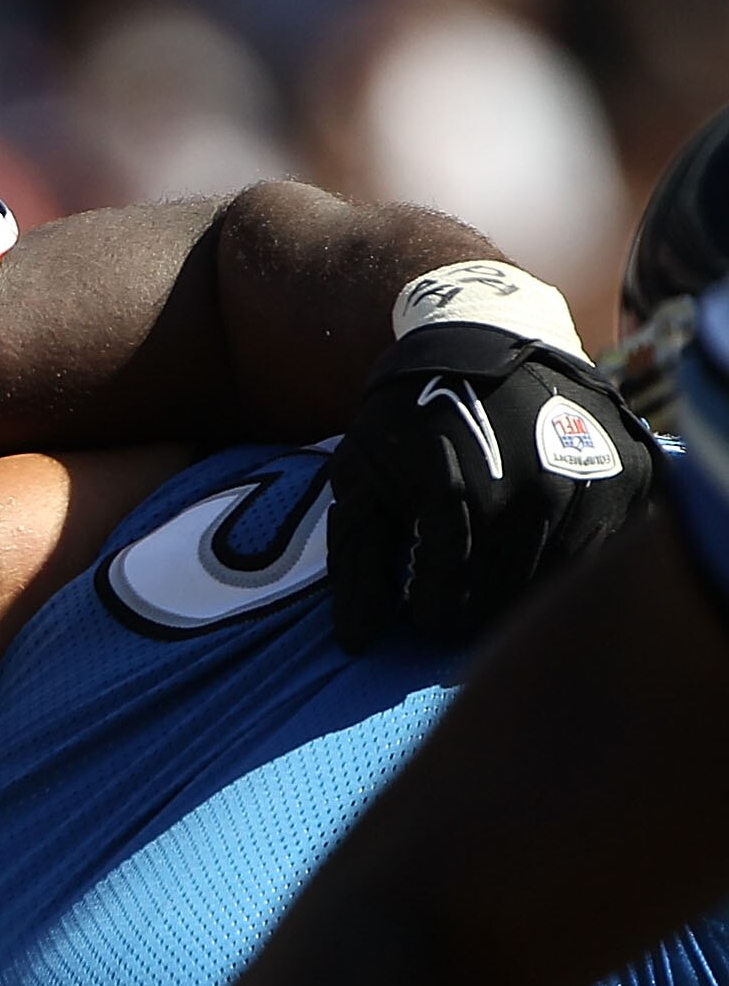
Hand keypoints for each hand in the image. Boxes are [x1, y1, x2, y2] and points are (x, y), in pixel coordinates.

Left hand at [330, 294, 656, 651]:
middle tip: (460, 594)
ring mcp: (588, 484)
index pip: (441, 608)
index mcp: (456, 496)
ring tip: (495, 560)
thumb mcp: (361, 477)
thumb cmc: (410, 419)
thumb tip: (355, 644)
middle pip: (501, 605)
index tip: (422, 607)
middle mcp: (530, 493)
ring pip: (554, 585)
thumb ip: (355, 560)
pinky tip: (539, 533)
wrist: (487, 340)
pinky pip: (600, 552)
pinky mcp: (630, 476)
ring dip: (522, 585)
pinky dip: (568, 554)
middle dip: (474, 610)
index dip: (427, 615)